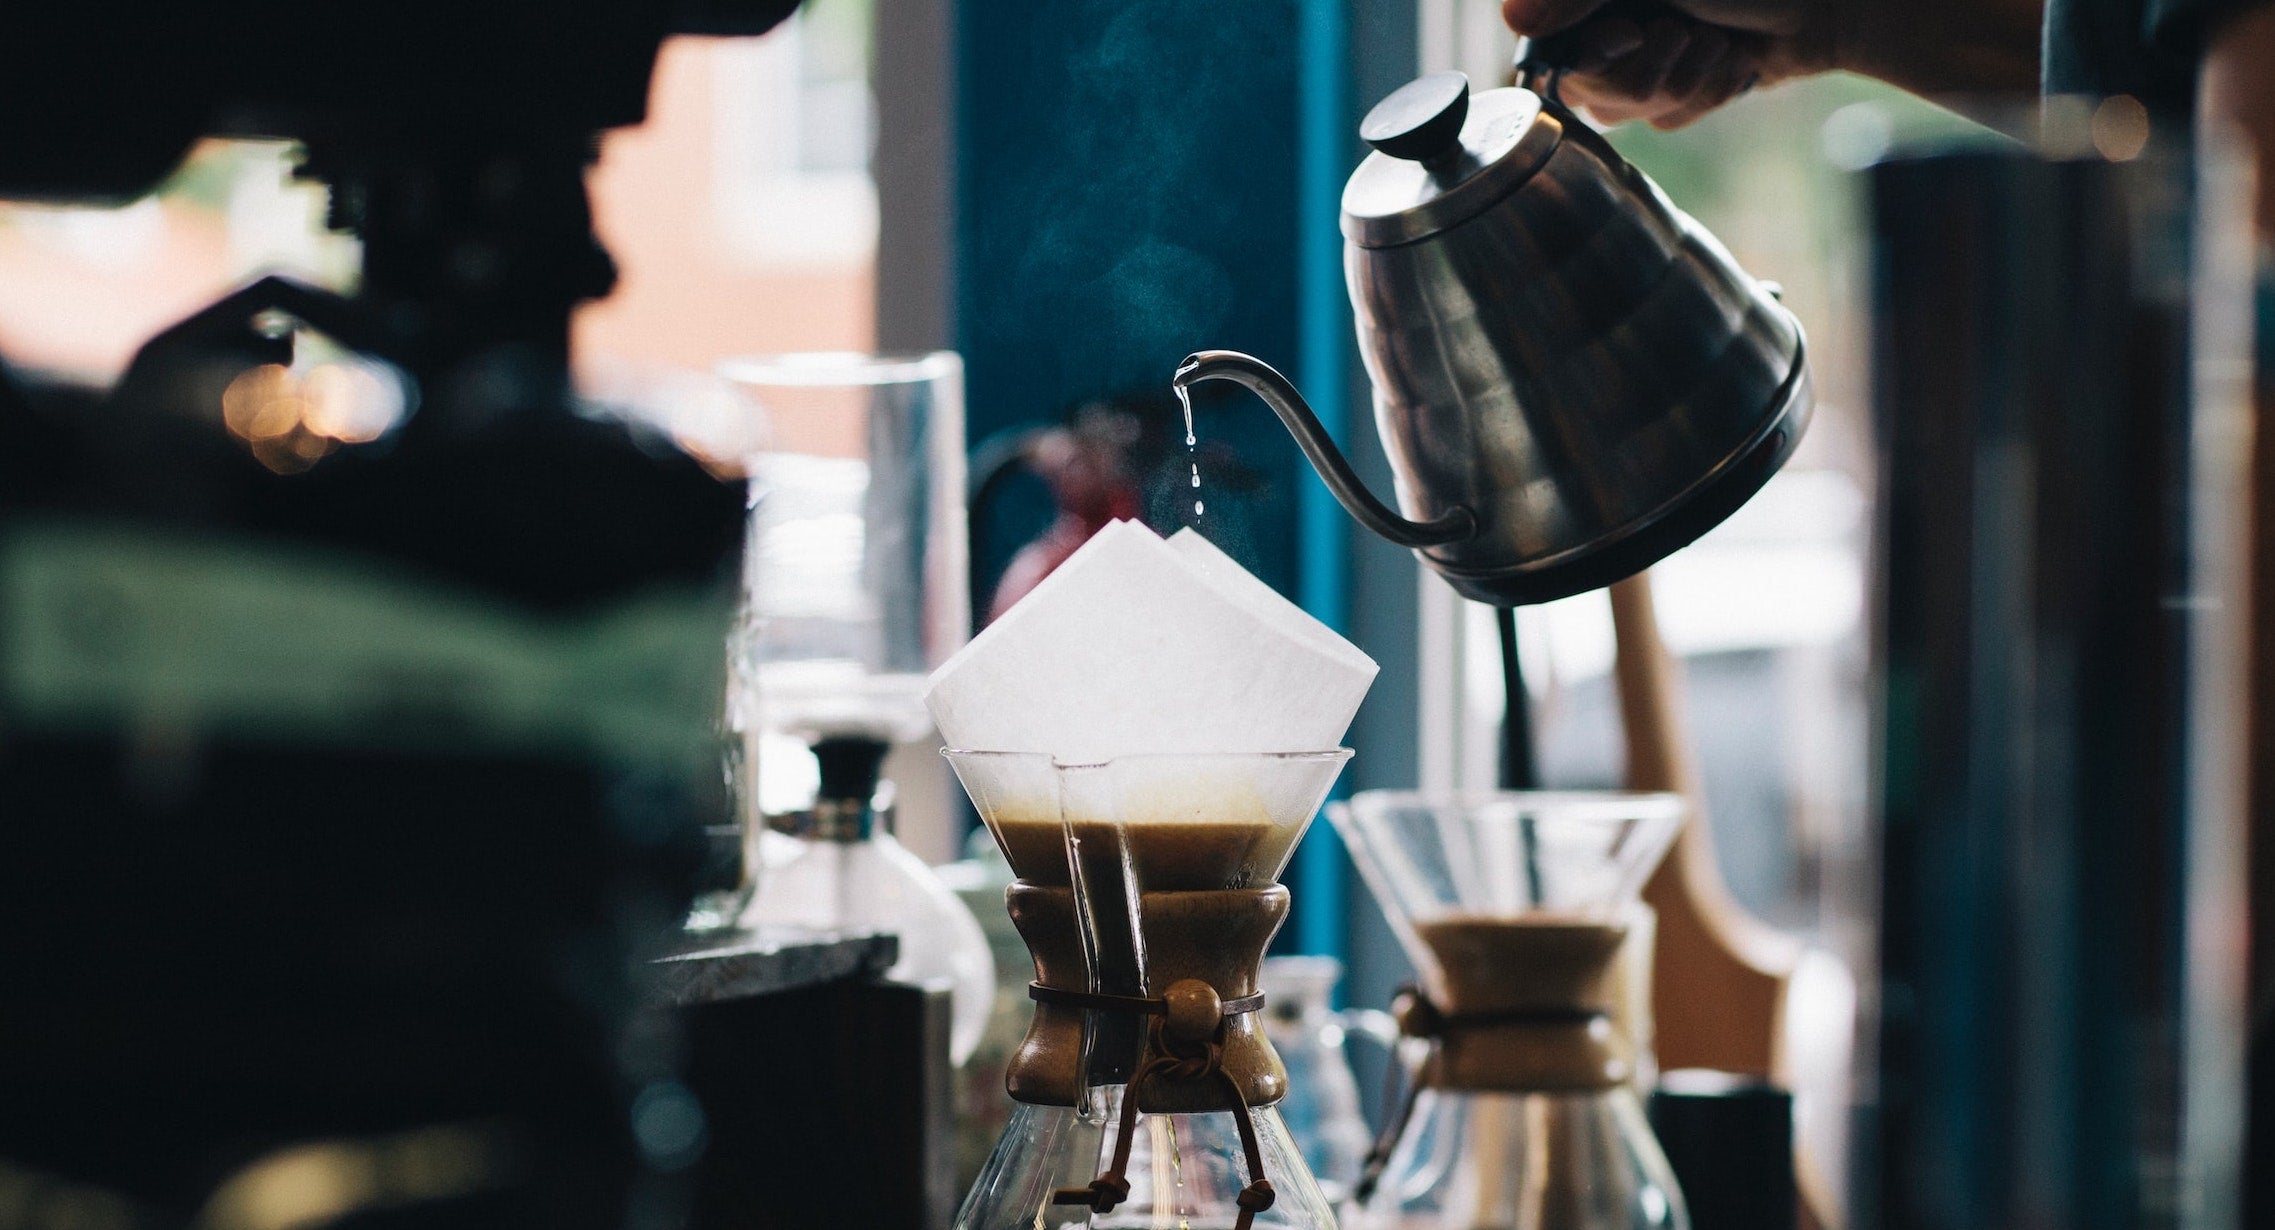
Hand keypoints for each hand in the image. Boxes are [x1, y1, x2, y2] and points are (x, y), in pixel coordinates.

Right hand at [1504, 0, 1835, 128]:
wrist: (1827, 4)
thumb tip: (1511, 18)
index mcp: (1596, 1)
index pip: (1550, 51)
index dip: (1592, 56)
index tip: (1632, 34)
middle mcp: (1610, 24)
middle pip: (1592, 93)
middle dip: (1651, 71)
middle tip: (1686, 33)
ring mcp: (1646, 58)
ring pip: (1633, 113)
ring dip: (1688, 81)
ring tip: (1719, 44)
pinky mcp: (1679, 87)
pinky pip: (1669, 121)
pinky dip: (1709, 94)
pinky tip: (1733, 64)